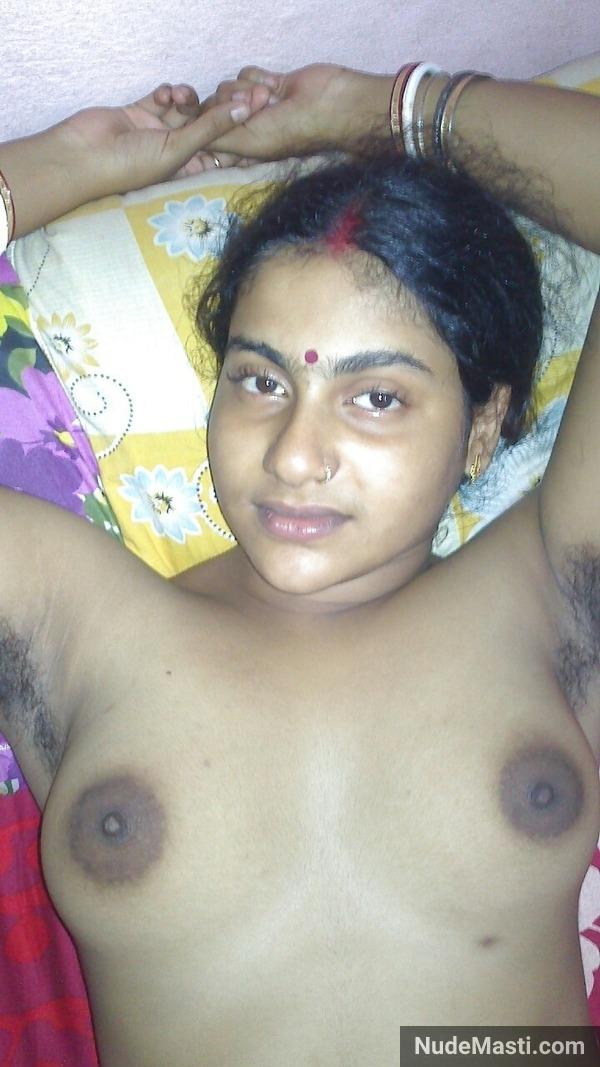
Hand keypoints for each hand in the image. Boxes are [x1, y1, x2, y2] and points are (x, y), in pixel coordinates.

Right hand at [56, 82, 259, 198]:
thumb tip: (245, 109)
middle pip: (209, 125)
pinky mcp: (141, 114)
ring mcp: (159, 132)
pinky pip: (162, 99)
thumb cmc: (131, 166)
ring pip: (186, 108)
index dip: (242, 129)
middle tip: (243, 89)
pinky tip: (162, 95)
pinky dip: (166, 93)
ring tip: (178, 96)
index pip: (224, 148)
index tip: (261, 107)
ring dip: (187, 98)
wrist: (83, 156)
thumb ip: (212, 128)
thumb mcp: (178, 150)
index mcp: (190, 169)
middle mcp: (177, 151)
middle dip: (223, 107)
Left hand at [200, 63, 393, 164]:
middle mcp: (244, 128)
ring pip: (228, 87)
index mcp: (239, 149)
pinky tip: (276, 86)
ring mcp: (255, 106)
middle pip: (213, 107)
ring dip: (245, 89)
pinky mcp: (266, 84)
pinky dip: (258, 77)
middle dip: (230, 102)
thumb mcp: (249, 141)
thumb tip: (190, 134)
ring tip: (268, 98)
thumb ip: (217, 136)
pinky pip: (246, 73)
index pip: (206, 135)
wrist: (330, 105)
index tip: (202, 117)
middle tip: (254, 106)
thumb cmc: (291, 132)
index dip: (202, 123)